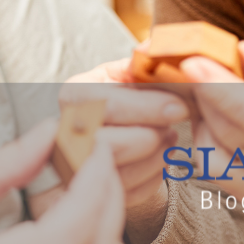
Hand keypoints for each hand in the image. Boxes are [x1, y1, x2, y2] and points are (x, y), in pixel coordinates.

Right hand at [62, 60, 187, 243]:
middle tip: (174, 131)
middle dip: (149, 138)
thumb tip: (151, 47)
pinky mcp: (87, 194)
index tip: (181, 108)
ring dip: (153, 160)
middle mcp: (62, 131)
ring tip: (169, 143)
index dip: (147, 107)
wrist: (123, 133)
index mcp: (74, 95)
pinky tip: (160, 162)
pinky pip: (123, 196)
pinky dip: (150, 180)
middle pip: (106, 143)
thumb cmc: (132, 98)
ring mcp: (71, 166)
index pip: (104, 104)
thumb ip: (143, 63)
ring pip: (116, 174)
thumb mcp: (133, 75)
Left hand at [180, 41, 243, 243]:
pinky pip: (209, 163)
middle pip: (229, 127)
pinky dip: (204, 136)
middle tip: (198, 69)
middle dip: (206, 94)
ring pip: (214, 144)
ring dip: (204, 113)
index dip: (219, 88)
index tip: (192, 63)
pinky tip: (215, 122)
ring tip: (215, 95)